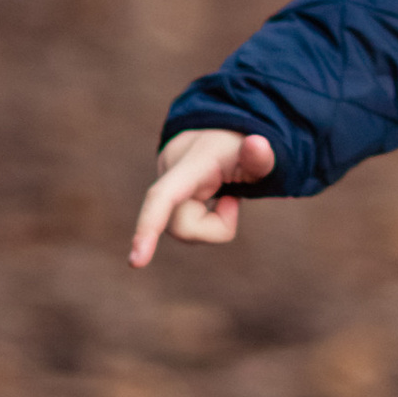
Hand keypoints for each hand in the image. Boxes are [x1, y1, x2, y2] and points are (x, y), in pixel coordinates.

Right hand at [130, 128, 273, 266]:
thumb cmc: (239, 147)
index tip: (136, 263)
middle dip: (217, 226)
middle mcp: (168, 173)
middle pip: (183, 228)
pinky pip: (185, 228)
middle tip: (234, 200)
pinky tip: (213, 199)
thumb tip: (255, 143)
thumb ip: (261, 156)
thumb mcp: (258, 153)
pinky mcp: (165, 202)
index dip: (148, 227)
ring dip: (212, 224)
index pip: (163, 196)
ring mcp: (163, 187)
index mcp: (192, 161)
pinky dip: (207, 222)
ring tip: (226, 197)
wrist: (219, 133)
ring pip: (184, 231)